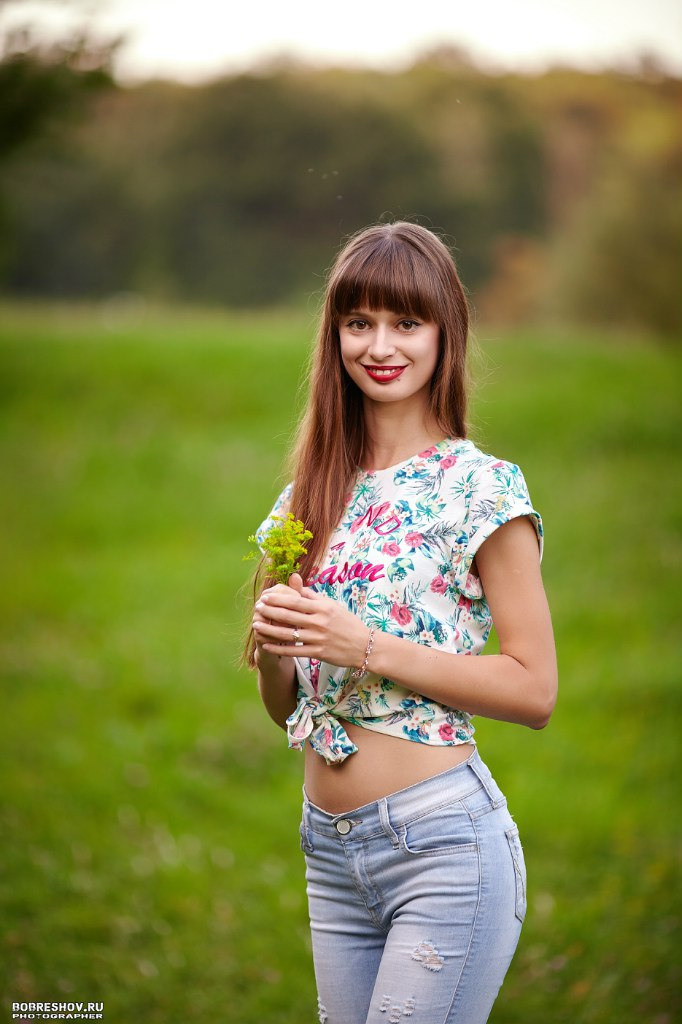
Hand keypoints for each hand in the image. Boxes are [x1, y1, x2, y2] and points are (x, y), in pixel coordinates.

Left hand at [252, 573, 369, 669]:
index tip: (265, 597)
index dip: (278, 599)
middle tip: (256, 608)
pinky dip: (278, 648)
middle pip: (289, 616)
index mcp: (322, 608)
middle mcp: (319, 622)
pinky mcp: (317, 652)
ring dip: (269, 629)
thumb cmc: (347, 623)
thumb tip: (297, 586)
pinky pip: (294, 651)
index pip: (295, 601)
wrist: (364, 646)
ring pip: (288, 634)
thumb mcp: (333, 606)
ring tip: (255, 624)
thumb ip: (314, 597)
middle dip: (270, 611)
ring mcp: (318, 638)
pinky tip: (266, 644)